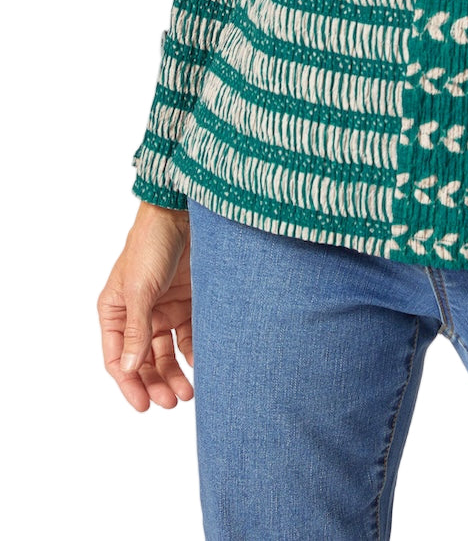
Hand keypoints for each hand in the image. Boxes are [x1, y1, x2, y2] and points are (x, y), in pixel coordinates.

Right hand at [97, 201, 193, 411]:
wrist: (182, 213)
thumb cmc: (151, 245)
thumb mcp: (140, 289)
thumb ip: (136, 329)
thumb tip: (129, 369)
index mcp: (114, 311)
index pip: (117, 359)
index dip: (129, 384)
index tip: (144, 405)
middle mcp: (137, 314)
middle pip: (143, 360)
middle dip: (156, 382)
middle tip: (172, 402)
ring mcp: (163, 309)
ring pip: (167, 352)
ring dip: (175, 373)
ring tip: (189, 392)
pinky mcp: (187, 302)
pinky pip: (189, 335)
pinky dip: (194, 351)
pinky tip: (201, 364)